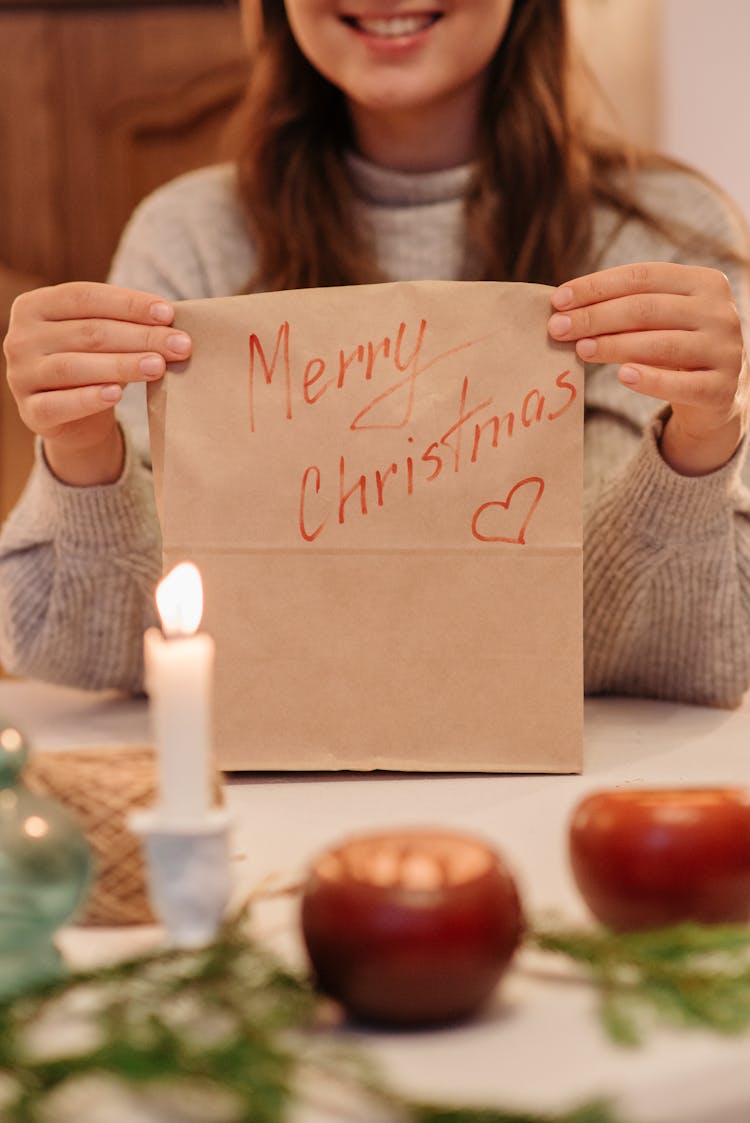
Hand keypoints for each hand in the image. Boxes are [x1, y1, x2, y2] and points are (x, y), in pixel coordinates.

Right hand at [3, 282, 191, 485]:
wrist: (74, 420)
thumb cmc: (93, 365)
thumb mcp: (102, 339)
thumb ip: (123, 325)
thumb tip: (170, 320)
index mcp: (35, 306)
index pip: (84, 297)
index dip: (128, 304)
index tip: (169, 313)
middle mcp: (20, 338)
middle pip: (87, 332)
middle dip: (139, 337)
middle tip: (180, 345)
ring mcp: (20, 375)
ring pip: (74, 367)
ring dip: (122, 365)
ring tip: (159, 366)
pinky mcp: (30, 412)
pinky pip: (59, 405)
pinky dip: (89, 398)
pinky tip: (117, 394)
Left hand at [547, 262, 747, 474]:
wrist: (716, 398)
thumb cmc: (675, 350)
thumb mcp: (659, 321)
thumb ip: (624, 309)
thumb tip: (563, 309)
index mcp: (704, 282)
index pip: (642, 276)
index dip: (597, 286)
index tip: (558, 300)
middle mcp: (720, 312)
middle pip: (647, 308)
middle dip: (596, 317)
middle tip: (557, 328)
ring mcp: (726, 350)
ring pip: (662, 344)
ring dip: (614, 345)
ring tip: (581, 349)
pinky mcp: (721, 389)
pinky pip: (681, 384)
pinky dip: (650, 380)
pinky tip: (622, 376)